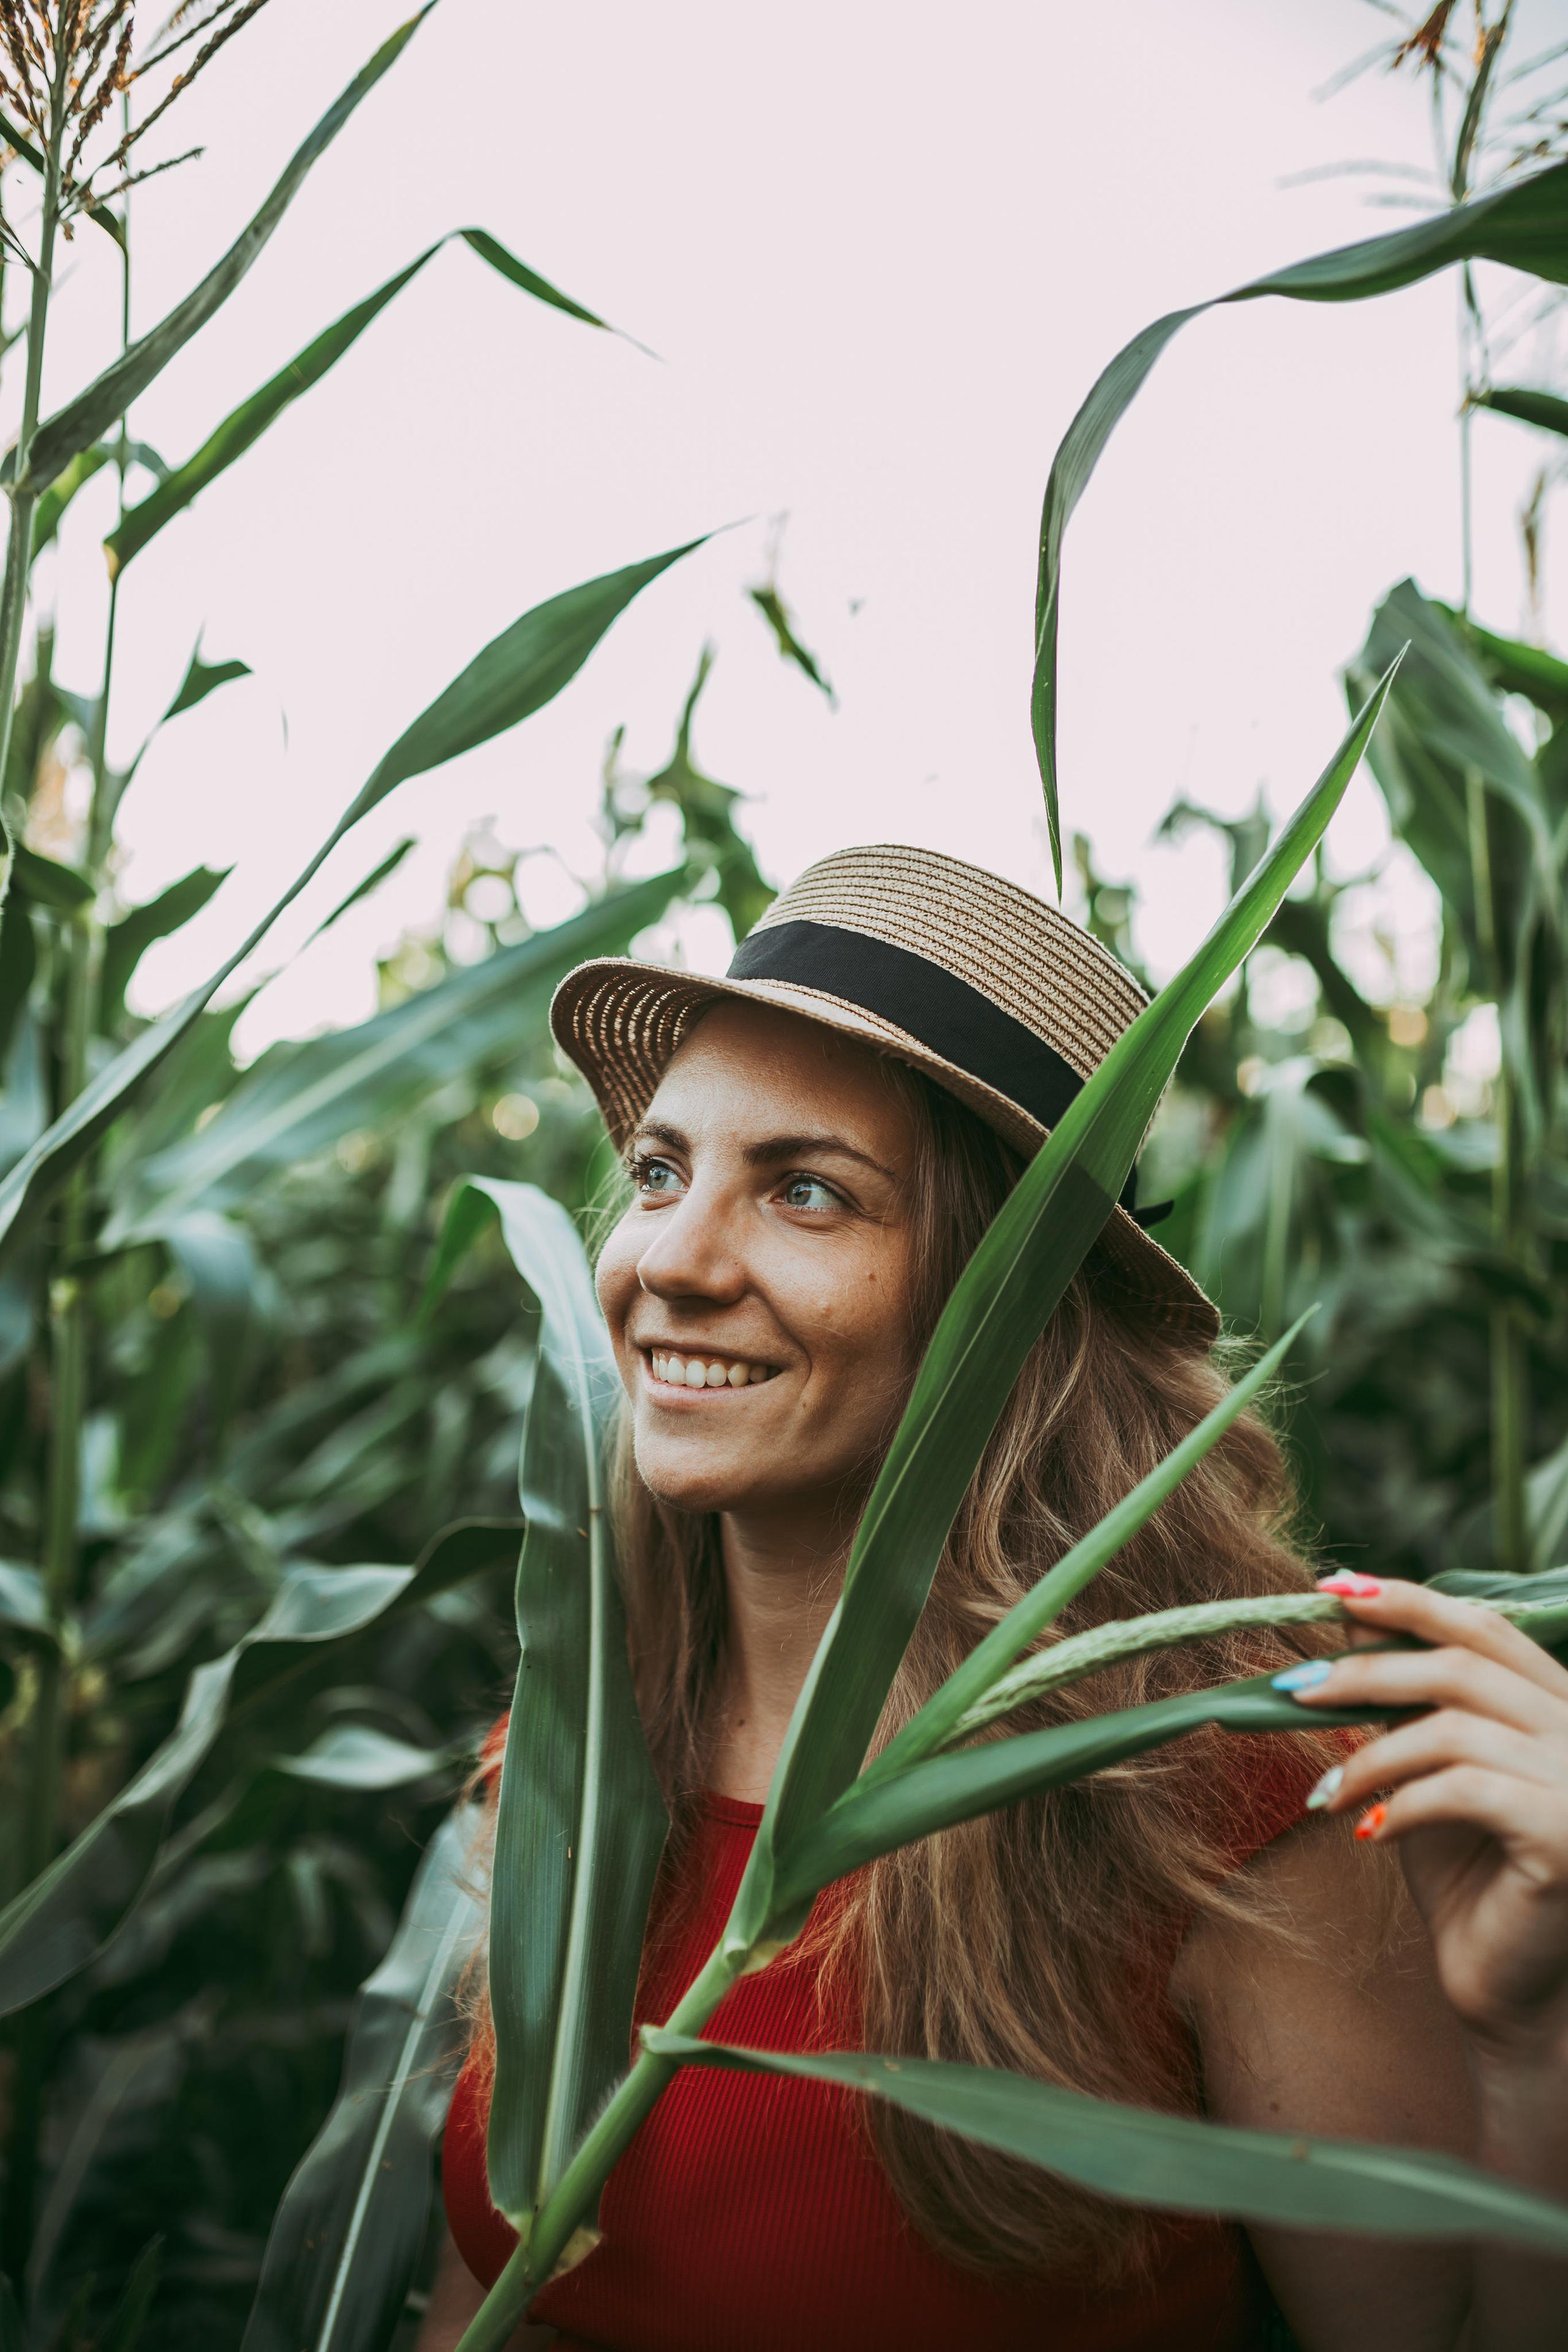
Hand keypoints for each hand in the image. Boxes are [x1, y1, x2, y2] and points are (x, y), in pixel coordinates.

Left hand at [1276, 1575, 1567, 2061]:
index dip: (1405, 1599)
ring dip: (1369, 1755)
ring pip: (1452, 1727)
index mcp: (1559, 1701)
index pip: (1482, 1626)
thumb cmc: (1468, 1873)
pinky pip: (1462, 1789)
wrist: (1510, 1989)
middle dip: (1364, 1671)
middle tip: (1292, 1691)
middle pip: (1460, 1665)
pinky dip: (1400, 1802)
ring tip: (1325, 1792)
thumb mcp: (1430, 1766)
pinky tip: (1369, 1831)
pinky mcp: (1562, 1834)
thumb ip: (1406, 1701)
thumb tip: (1343, 1621)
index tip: (1328, 1591)